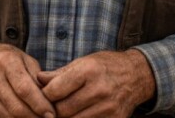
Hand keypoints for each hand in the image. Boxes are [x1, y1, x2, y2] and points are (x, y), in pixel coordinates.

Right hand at [0, 41, 55, 117]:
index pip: (24, 89)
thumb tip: (51, 101)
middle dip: (35, 117)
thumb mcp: (27, 60)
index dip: (40, 105)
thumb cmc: (11, 60)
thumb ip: (38, 79)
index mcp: (7, 63)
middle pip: (17, 107)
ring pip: (9, 117)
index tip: (52, 114)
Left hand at [37, 49, 155, 117]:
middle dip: (53, 110)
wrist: (137, 76)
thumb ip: (59, 74)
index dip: (45, 94)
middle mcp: (99, 90)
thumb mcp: (83, 62)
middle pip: (62, 110)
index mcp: (88, 71)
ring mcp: (108, 108)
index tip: (43, 94)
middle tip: (50, 106)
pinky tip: (78, 114)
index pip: (55, 90)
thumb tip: (38, 79)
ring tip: (64, 110)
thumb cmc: (105, 66)